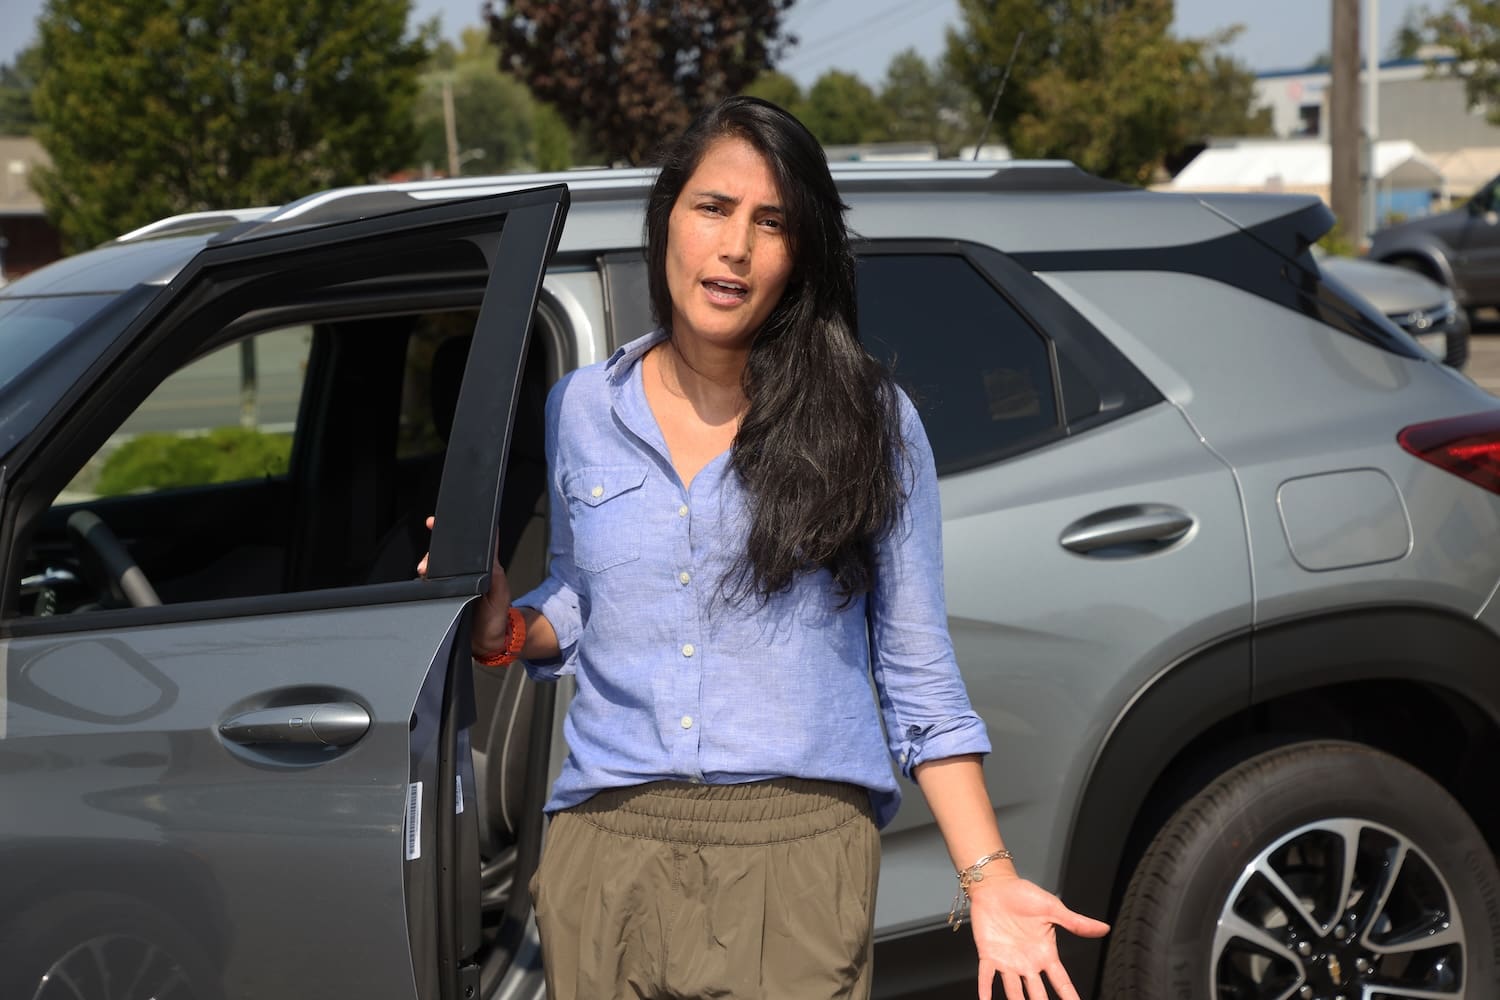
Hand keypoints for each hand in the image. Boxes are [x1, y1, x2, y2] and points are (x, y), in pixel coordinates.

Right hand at [417, 516, 511, 655]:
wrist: (485, 644)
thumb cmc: (495, 619)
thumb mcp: (501, 595)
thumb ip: (496, 576)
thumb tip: (490, 557)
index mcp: (482, 569)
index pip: (470, 545)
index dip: (456, 531)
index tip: (441, 524)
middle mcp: (466, 574)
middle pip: (446, 554)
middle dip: (433, 552)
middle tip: (428, 560)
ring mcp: (453, 585)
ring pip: (436, 568)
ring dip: (427, 566)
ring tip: (424, 570)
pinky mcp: (443, 596)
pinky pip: (431, 585)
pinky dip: (425, 582)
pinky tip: (424, 582)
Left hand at [967, 874, 1108, 999]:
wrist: (996, 885)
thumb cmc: (1024, 895)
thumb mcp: (1053, 909)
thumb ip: (1076, 922)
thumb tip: (1105, 928)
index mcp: (1045, 954)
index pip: (1061, 982)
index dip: (1069, 996)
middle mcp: (1027, 964)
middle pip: (1037, 994)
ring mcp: (1007, 962)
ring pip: (1013, 991)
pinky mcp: (988, 955)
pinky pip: (986, 976)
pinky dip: (985, 990)